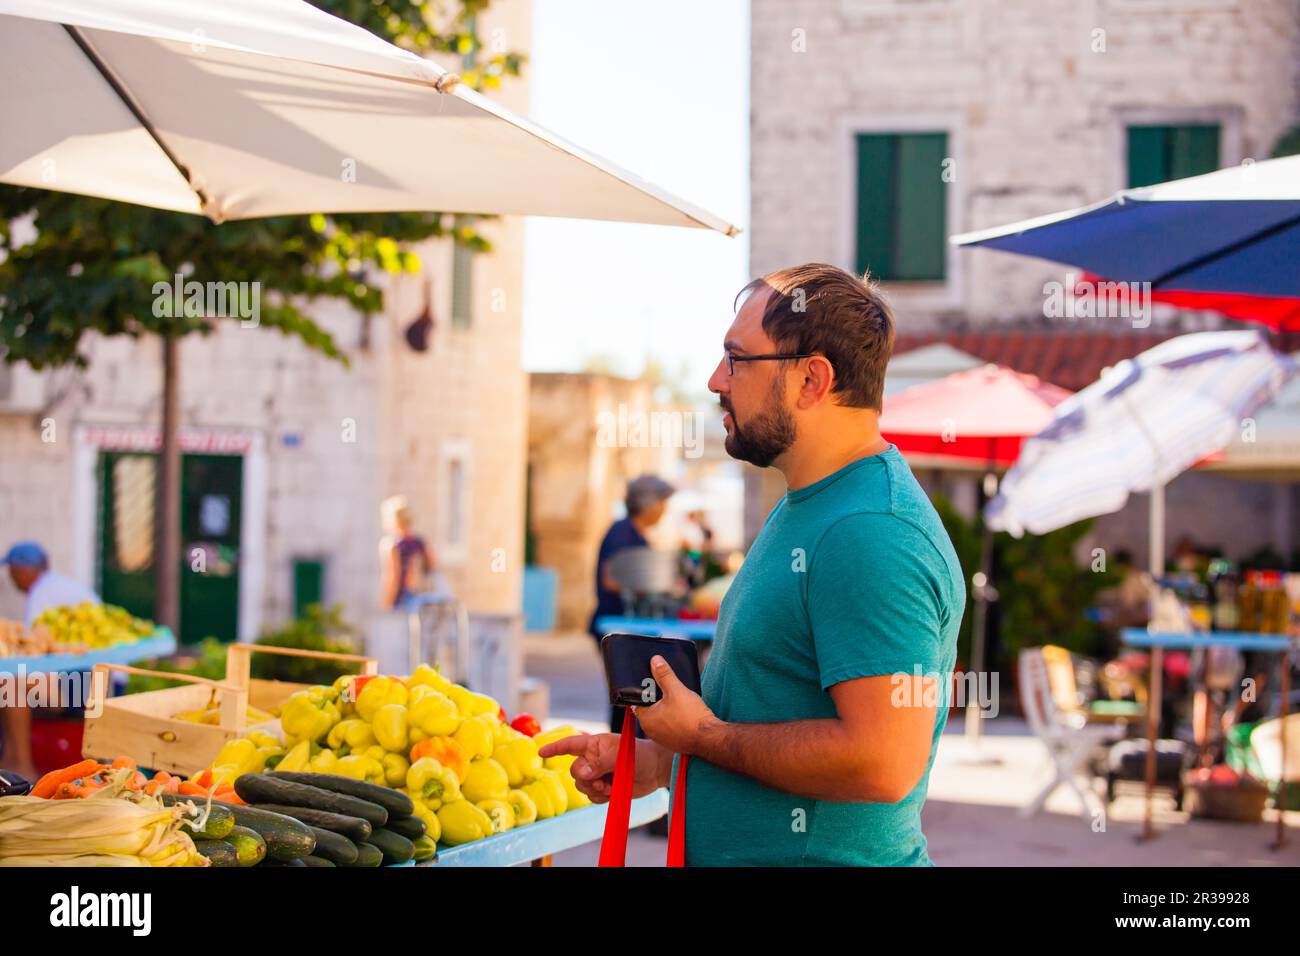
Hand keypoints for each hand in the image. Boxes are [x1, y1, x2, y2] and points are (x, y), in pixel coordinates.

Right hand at [538, 733, 670, 802]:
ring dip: (594, 789)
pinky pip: (591, 797)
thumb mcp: (620, 756)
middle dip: (586, 778)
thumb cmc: (640, 755)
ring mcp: (597, 774)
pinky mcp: (603, 788)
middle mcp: (592, 759)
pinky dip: (600, 797)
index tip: (540, 752)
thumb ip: (599, 763)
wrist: (655, 771)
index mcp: (594, 744)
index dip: (554, 748)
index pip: (569, 745)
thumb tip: (581, 774)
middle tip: (602, 779)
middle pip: (574, 771)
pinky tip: (612, 791)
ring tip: (610, 785)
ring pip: (581, 786)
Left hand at [635, 655, 718, 755]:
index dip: (645, 689)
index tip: (653, 682)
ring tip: (677, 698)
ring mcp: (662, 738)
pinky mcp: (674, 741)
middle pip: (649, 708)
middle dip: (657, 698)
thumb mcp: (676, 690)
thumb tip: (655, 661)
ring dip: (666, 708)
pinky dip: (674, 718)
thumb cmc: (691, 717)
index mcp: (646, 719)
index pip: (638, 700)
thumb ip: (664, 675)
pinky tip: (684, 711)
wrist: (710, 738)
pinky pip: (670, 726)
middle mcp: (651, 730)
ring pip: (660, 717)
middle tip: (667, 687)